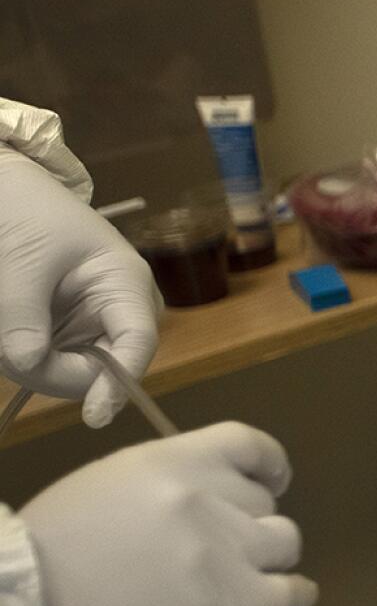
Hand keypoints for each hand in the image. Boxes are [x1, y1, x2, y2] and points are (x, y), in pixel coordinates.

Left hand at [0, 150, 158, 427]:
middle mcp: (115, 312)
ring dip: (27, 360)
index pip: (136, 343)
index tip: (93, 416)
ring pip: (65, 370)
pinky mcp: (62, 332)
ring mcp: (88, 324)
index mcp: (124, 285)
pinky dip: (18, 353)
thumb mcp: (21, 263)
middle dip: (54, 370)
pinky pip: (43, 360)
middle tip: (10, 353)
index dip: (118, 382)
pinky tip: (5, 324)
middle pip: (98, 367)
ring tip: (3, 321)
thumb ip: (23, 318)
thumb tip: (27, 364)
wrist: (4, 189)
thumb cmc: (24, 211)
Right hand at [20, 423, 317, 605]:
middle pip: (264, 502)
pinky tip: (288, 600)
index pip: (246, 443)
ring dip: (270, 558)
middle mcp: (205, 497)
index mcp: (168, 461)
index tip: (274, 479)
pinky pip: (293, 593)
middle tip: (223, 548)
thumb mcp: (99, 489)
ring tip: (248, 575)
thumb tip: (194, 499)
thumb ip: (158, 486)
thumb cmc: (47, 556)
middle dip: (249, 523)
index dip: (269, 463)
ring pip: (286, 542)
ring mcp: (224, 549)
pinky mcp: (234, 601)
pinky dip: (297, 597)